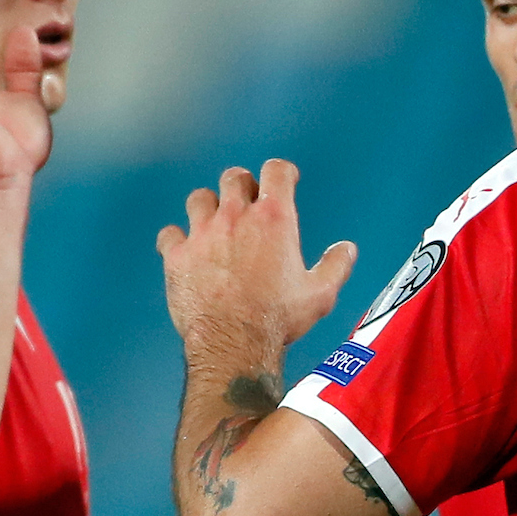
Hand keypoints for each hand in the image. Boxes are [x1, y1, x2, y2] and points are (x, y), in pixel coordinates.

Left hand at [158, 161, 355, 358]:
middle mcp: (236, 217)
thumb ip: (335, 266)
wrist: (233, 344)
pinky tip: (184, 250)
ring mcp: (202, 234)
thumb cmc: (277, 319)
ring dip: (209, 206)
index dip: (282, 172)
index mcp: (274, 220)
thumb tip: (346, 250)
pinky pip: (169, 234)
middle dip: (243, 185)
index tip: (284, 179)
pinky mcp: (177, 256)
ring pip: (199, 198)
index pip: (276, 171)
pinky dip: (177, 239)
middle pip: (234, 177)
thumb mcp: (320, 294)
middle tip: (248, 201)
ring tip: (214, 222)